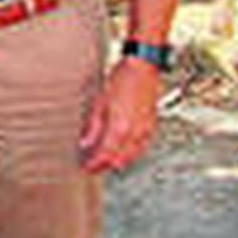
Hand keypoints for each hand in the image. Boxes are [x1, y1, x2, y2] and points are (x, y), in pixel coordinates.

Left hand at [80, 57, 161, 173]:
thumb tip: (85, 142)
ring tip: (107, 162)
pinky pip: (142, 147)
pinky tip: (125, 152)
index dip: (95, 165)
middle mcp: (135, 133)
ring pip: (133, 156)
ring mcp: (146, 130)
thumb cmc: (122, 80)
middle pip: (120, 159)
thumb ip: (93, 126)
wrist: (143, 69)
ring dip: (119, 161)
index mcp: (120, 128)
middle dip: (106, 166)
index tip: (86, 168)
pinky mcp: (152, 126)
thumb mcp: (100, 102)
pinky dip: (132, 153)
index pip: (106, 155)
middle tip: (94, 167)